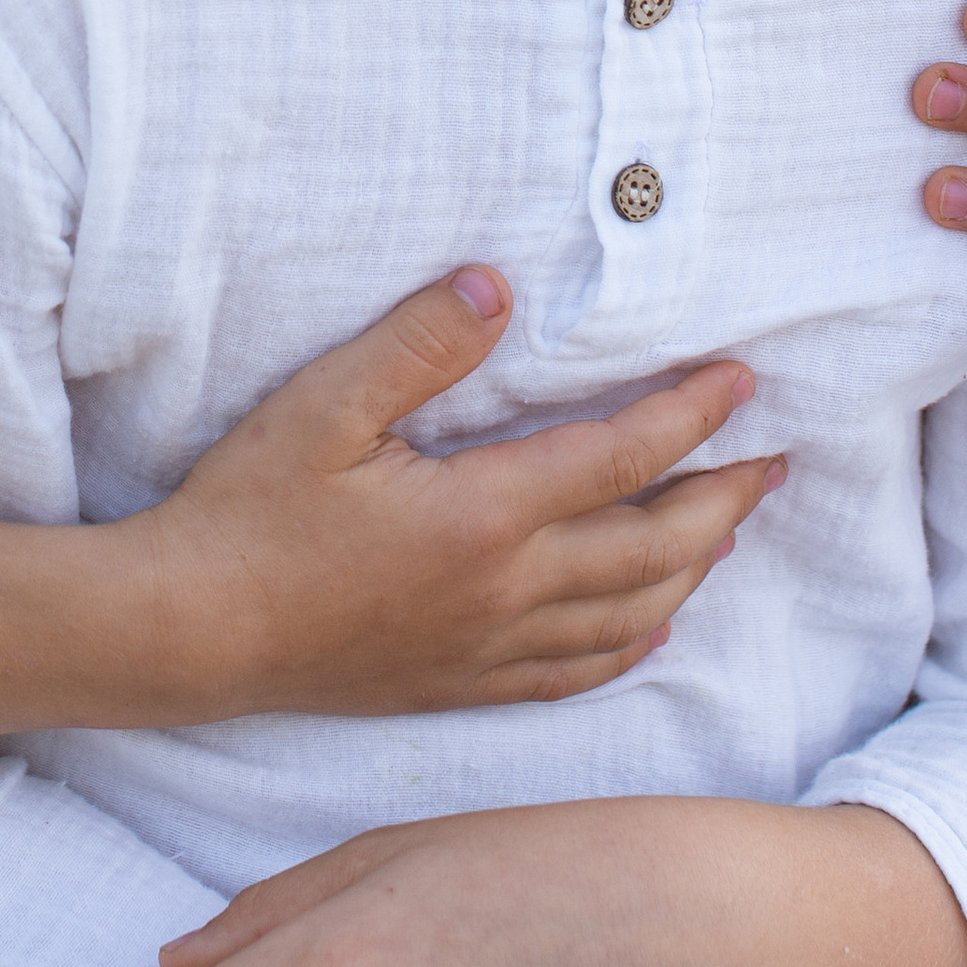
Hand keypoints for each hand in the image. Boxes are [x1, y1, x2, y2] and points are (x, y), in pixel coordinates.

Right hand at [0, 280, 776, 737]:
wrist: (188, 630)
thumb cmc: (246, 511)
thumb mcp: (322, 406)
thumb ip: (416, 342)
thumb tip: (497, 283)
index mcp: (481, 516)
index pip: (621, 459)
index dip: (692, 417)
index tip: (742, 380)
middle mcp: (503, 592)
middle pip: (651, 546)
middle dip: (724, 500)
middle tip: (777, 462)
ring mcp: (484, 648)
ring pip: (628, 616)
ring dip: (693, 568)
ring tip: (729, 528)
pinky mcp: (456, 683)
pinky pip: (573, 673)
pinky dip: (631, 644)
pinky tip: (652, 625)